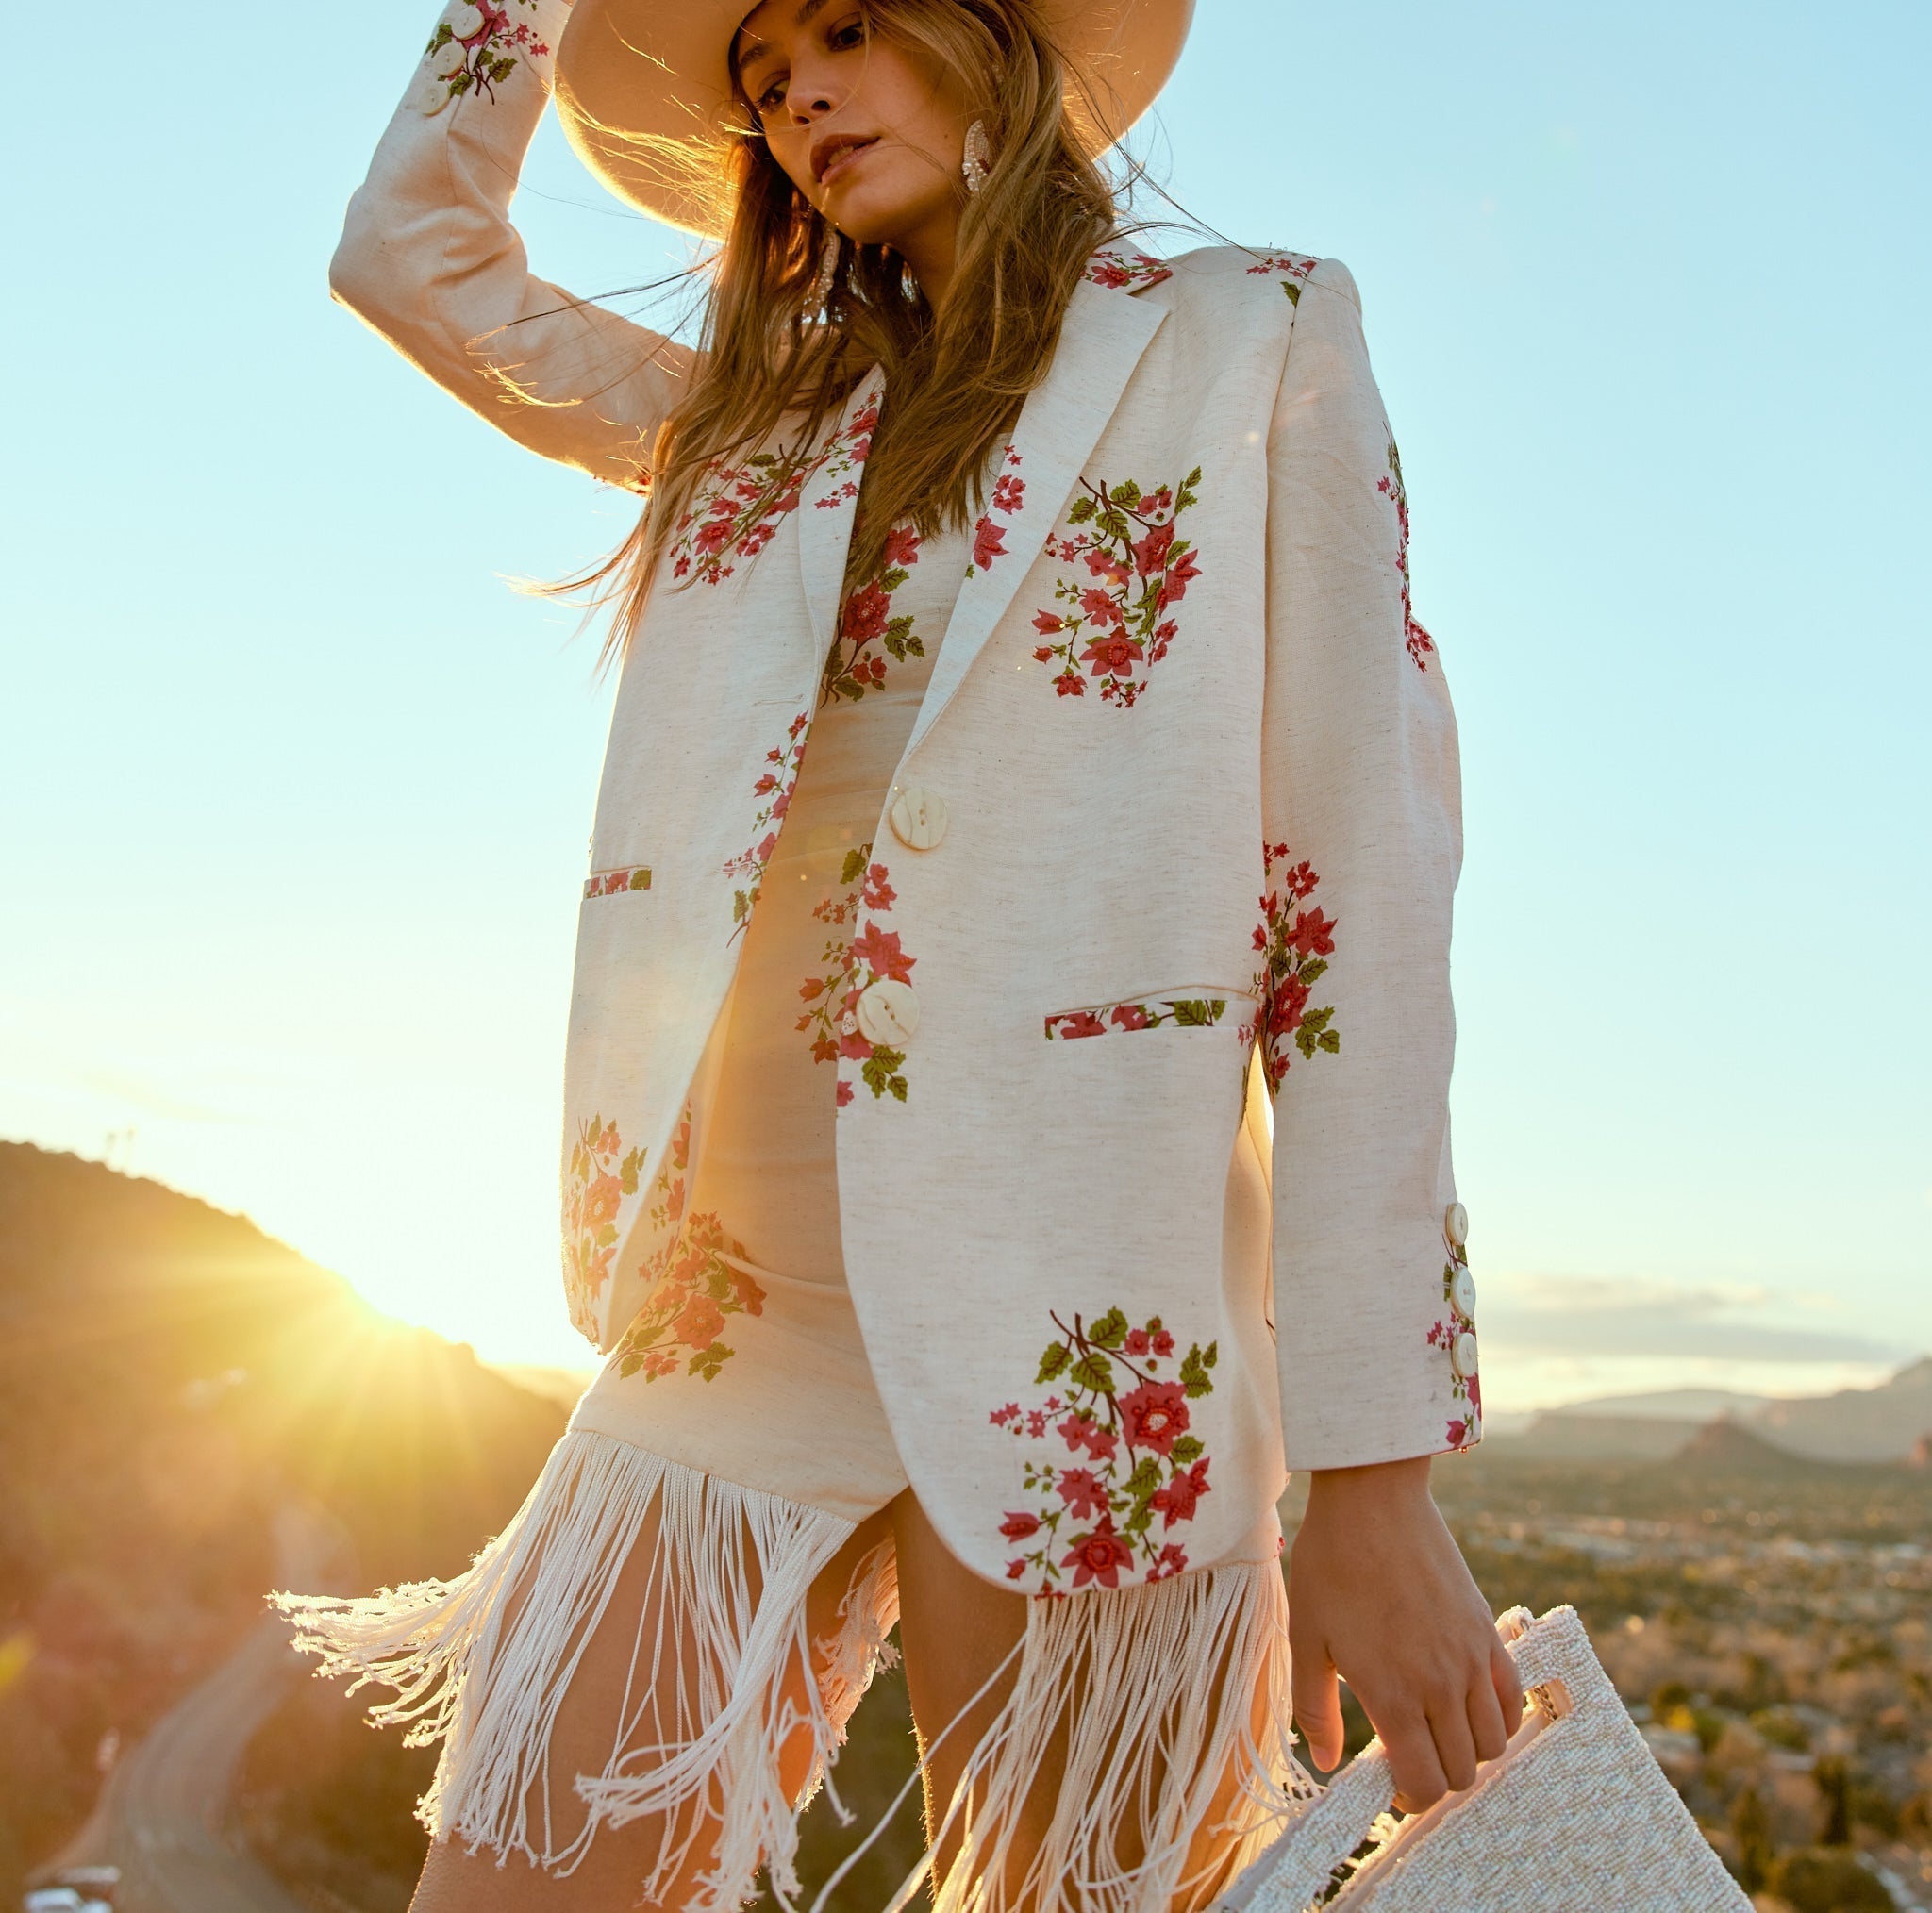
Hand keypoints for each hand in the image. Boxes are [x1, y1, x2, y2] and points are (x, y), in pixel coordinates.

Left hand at [1287, 1456, 1522, 1811]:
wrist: (1373, 1499)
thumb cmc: (1330, 1564)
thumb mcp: (1306, 1637)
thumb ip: (1315, 1708)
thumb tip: (1325, 1763)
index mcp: (1394, 1694)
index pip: (1424, 1784)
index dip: (1407, 1797)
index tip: (1387, 1778)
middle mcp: (1442, 1685)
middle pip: (1462, 1772)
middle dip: (1435, 1776)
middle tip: (1406, 1751)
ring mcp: (1472, 1658)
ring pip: (1492, 1744)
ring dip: (1466, 1750)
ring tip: (1433, 1727)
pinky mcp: (1487, 1632)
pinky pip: (1511, 1699)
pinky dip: (1497, 1717)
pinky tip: (1466, 1704)